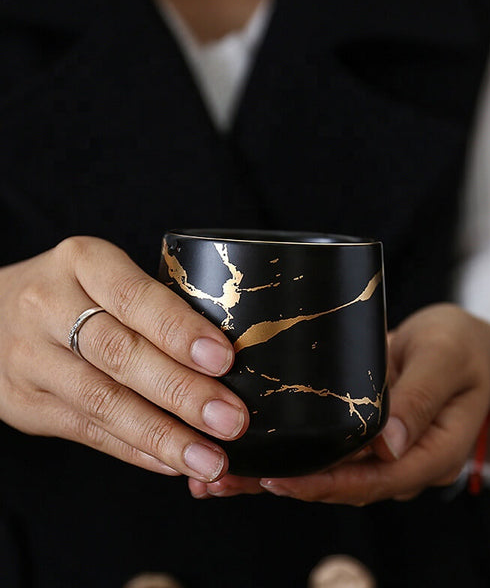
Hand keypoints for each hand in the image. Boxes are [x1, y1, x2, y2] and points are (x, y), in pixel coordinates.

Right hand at [0, 236, 248, 481]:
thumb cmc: (76, 291)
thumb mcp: (107, 275)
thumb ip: (154, 306)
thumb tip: (226, 359)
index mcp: (83, 262)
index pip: (134, 297)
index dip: (180, 330)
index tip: (224, 359)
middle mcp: (48, 306)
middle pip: (120, 354)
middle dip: (181, 391)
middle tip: (230, 419)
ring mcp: (30, 358)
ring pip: (103, 402)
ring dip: (163, 435)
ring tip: (210, 458)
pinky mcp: (24, 403)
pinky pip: (87, 431)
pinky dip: (136, 449)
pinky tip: (172, 462)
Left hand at [189, 304, 489, 502]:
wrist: (460, 346)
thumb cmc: (460, 349)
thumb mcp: (447, 362)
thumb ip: (422, 398)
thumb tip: (389, 445)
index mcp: (428, 454)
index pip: (374, 481)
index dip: (326, 484)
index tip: (279, 480)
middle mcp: (396, 461)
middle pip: (336, 483)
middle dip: (280, 485)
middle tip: (222, 479)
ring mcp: (374, 449)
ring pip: (321, 470)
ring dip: (269, 474)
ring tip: (214, 474)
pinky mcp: (356, 430)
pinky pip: (319, 447)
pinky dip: (282, 451)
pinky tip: (242, 452)